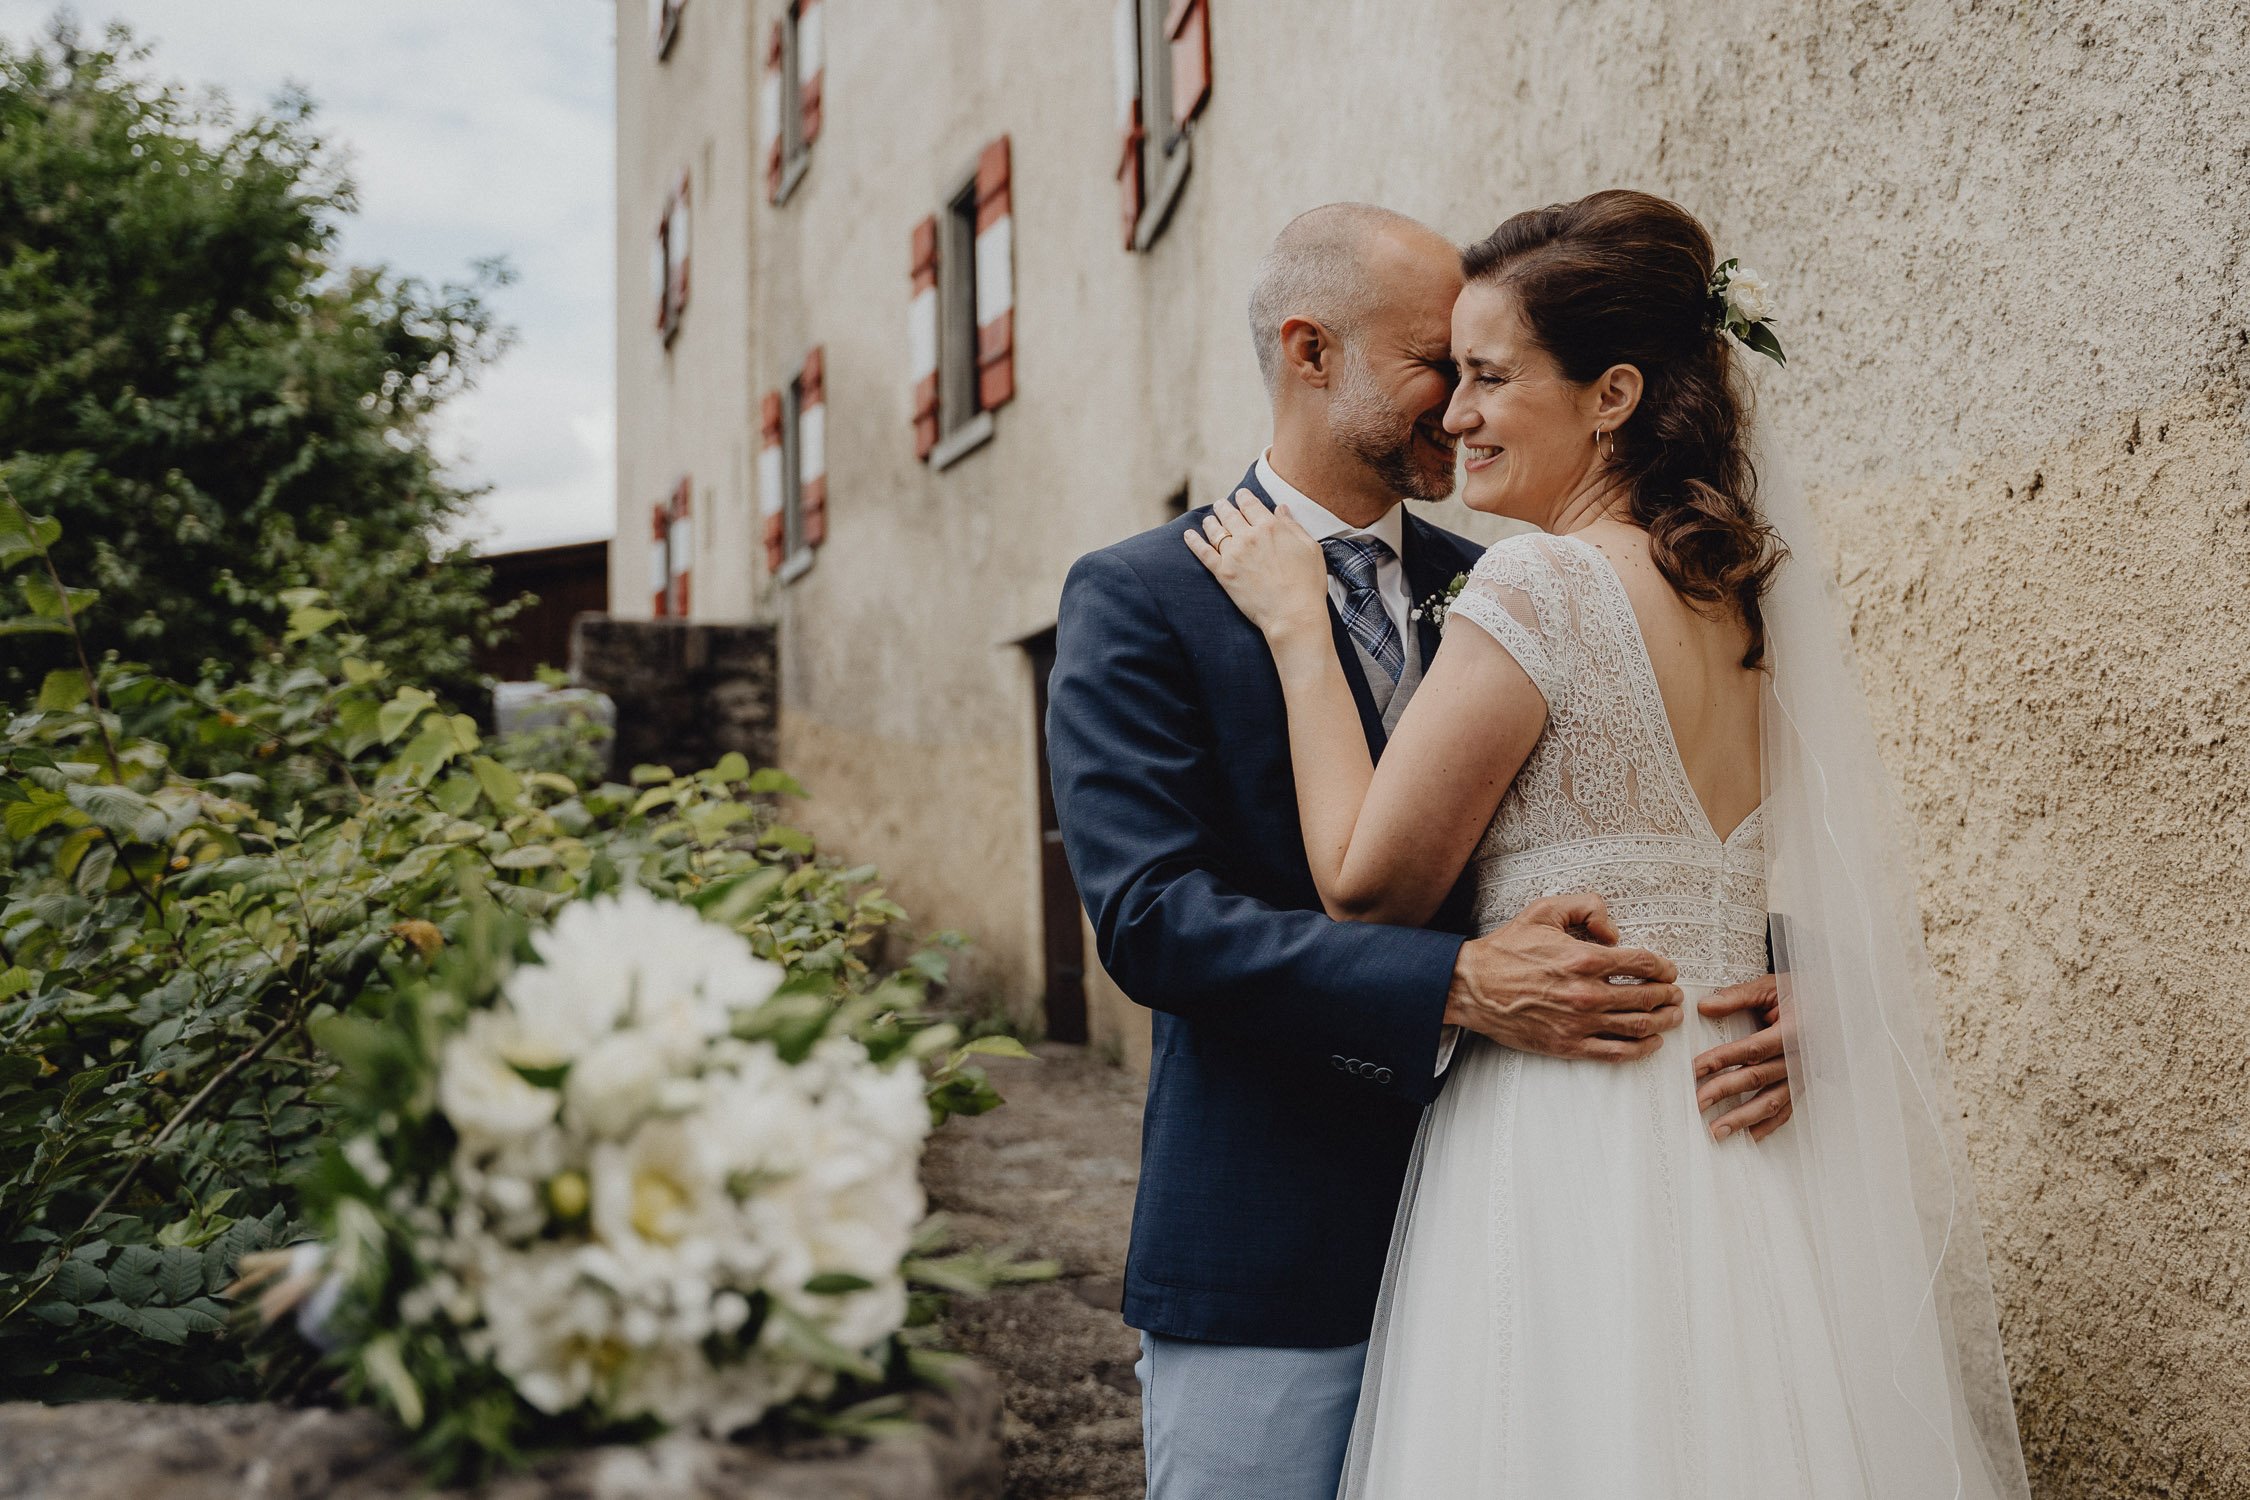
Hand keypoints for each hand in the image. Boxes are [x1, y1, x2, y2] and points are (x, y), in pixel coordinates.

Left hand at [1182, 490, 1330, 641]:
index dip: (1244, 497)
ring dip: (1211, 521)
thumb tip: (1280, 509)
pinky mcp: (1223, 573)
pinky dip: (1194, 542)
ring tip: (1209, 519)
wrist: (1293, 614)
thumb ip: (1292, 526)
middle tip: (1221, 504)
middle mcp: (1249, 536)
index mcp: (1270, 527)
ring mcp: (1233, 555)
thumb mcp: (1310, 548)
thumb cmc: (1307, 583)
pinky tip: (1188, 535)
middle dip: (1224, 506)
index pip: (1250, 504)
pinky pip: (1203, 553)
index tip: (1240, 495)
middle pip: (1230, 514)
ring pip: (1215, 530)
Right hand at [1444, 893, 1682, 1061]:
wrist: (1471, 986)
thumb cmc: (1507, 948)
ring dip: (1663, 1022)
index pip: (1643, 964)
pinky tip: (1651, 1043)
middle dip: (1669, 995)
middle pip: (1647, 997)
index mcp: (1584, 959)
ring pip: (1638, 1026)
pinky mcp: (1568, 1045)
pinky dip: (1641, 1049)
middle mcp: (1587, 993)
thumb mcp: (1545, 911)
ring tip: (1671, 1017)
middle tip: (1675, 994)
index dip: (1663, 967)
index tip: (1668, 970)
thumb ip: (1586, 907)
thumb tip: (1614, 931)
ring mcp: (1579, 1023)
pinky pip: (1616, 1052)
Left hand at [1692, 974, 1793, 1141]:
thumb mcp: (1771, 987)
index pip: (1752, 1049)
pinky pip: (1786, 1110)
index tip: (1695, 1069)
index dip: (1722, 1060)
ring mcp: (1803, 1075)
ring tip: (1717, 1131)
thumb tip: (1705, 1007)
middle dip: (1725, 1092)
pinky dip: (1768, 1126)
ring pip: (1771, 1101)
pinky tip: (1748, 1137)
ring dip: (1743, 1119)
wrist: (1838, 1005)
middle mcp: (1800, 1057)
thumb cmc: (1801, 993)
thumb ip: (1739, 996)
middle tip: (1697, 1103)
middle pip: (1757, 1078)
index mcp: (1794, 1030)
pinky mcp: (1803, 1085)